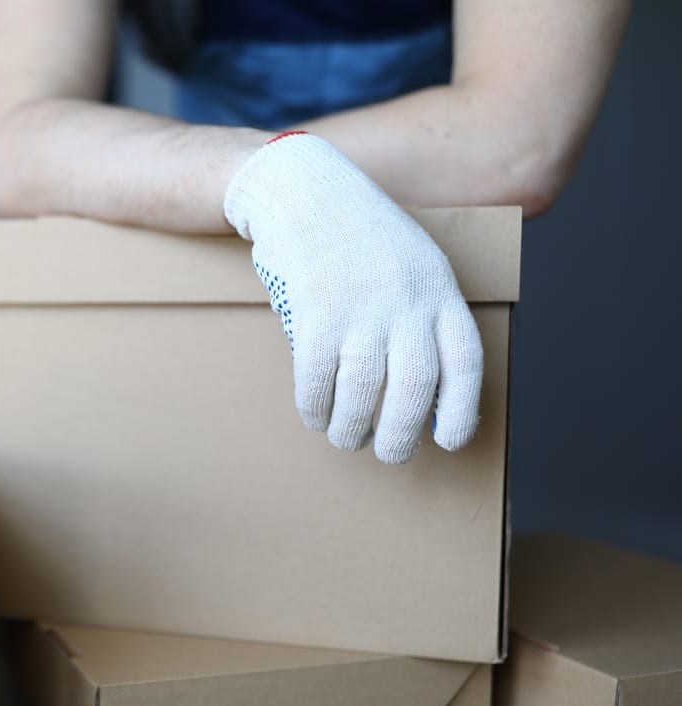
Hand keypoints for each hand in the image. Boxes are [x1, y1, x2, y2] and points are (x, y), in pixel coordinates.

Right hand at [224, 132, 482, 463]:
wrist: (304, 188)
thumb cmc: (357, 231)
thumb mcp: (411, 260)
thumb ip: (422, 311)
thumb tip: (417, 383)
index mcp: (438, 289)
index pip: (463, 362)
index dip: (459, 410)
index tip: (448, 440)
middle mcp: (406, 301)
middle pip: (414, 389)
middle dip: (400, 436)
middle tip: (389, 454)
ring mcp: (360, 307)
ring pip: (364, 392)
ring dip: (352, 427)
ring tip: (347, 438)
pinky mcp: (316, 311)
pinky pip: (317, 377)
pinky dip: (315, 406)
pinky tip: (315, 414)